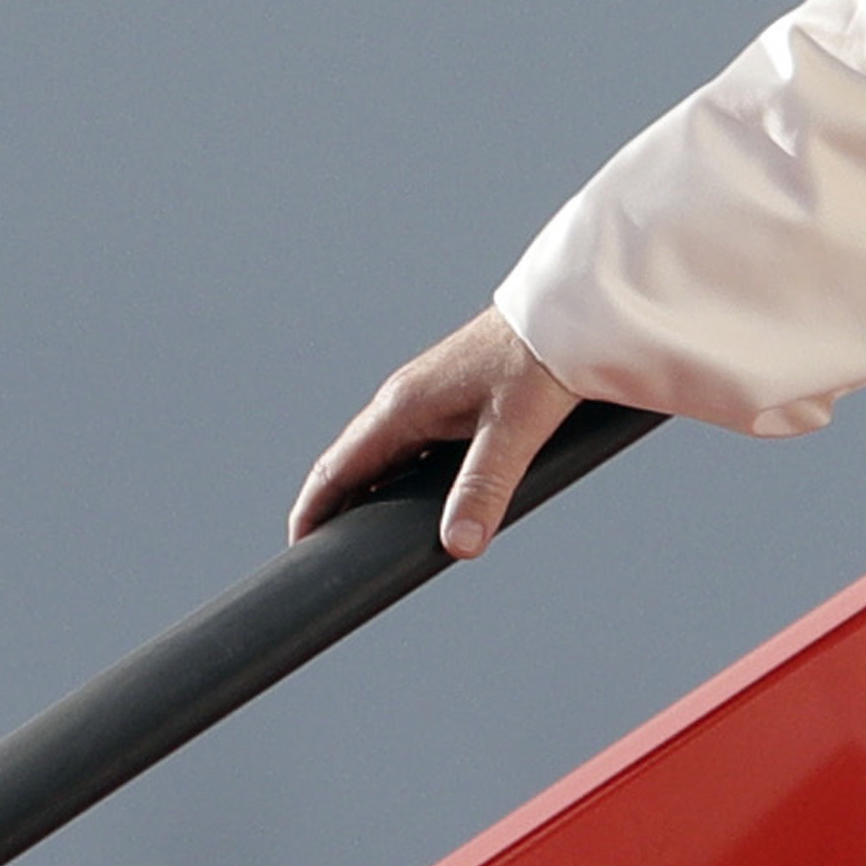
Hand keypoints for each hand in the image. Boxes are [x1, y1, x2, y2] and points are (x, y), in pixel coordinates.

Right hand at [291, 310, 580, 560]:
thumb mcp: (513, 430)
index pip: (337, 468)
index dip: (313, 510)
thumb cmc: (537, 360)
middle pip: (353, 465)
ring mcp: (426, 399)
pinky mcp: (451, 399)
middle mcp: (403, 402)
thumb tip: (458, 546)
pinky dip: (401, 480)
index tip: (300, 546)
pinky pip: (411, 449)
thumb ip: (484, 488)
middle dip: (336, 508)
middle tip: (331, 554)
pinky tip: (422, 503)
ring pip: (383, 457)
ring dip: (369, 494)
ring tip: (368, 538)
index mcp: (401, 407)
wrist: (565, 311)